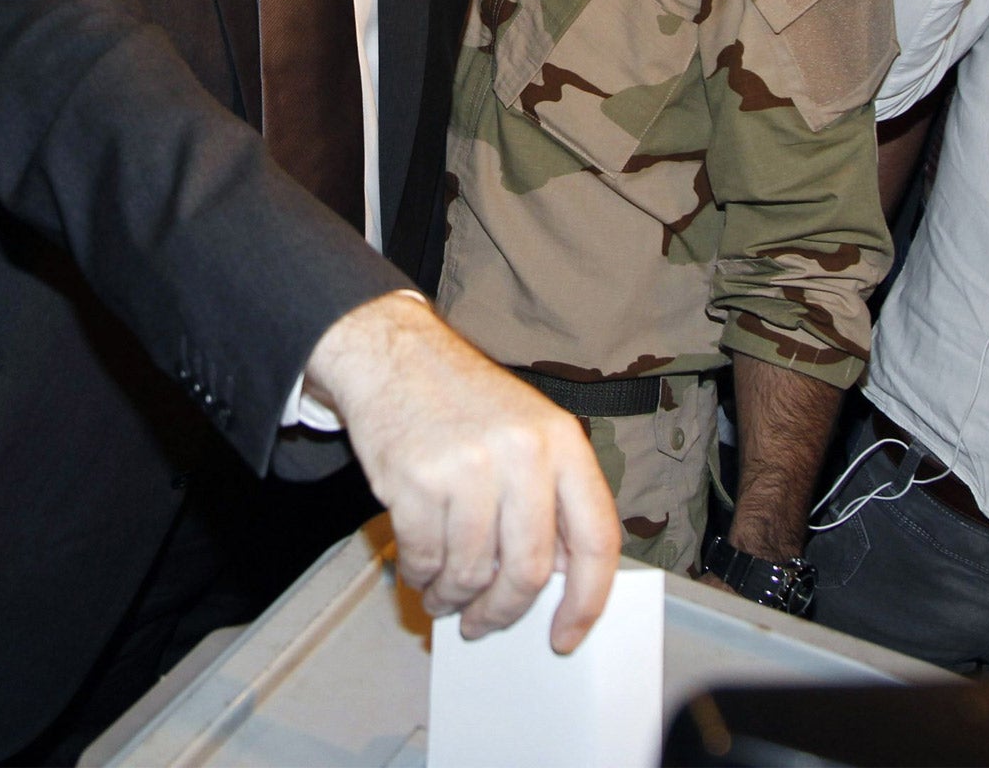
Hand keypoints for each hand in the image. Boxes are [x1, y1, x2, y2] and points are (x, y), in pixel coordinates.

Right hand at [303, 293, 620, 651]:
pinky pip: (425, 557)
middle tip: (484, 623)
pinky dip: (421, 575)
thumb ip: (551, 497)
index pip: (595, 539)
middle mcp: (521, 452)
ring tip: (443, 594)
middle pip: (529, 570)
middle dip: (504, 611)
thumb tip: (561, 577)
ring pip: (472, 571)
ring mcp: (467, 465)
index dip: (586, 600)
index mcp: (562, 442)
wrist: (394, 354)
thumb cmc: (463, 400)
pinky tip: (419, 567)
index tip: (567, 635)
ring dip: (454, 596)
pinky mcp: (415, 478)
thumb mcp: (528, 431)